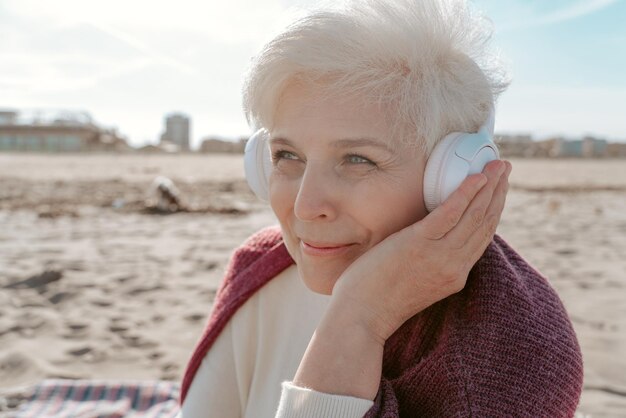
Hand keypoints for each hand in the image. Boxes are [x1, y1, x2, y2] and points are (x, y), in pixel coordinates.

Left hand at [330, 159, 511, 343]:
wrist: (361, 316)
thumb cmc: (378, 296)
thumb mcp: (416, 279)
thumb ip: (429, 259)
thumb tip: (427, 233)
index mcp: (455, 275)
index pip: (482, 238)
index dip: (494, 211)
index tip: (500, 190)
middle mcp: (454, 266)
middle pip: (484, 223)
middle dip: (498, 192)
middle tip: (505, 168)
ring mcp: (440, 256)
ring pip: (474, 215)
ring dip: (489, 186)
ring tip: (498, 164)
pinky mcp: (420, 244)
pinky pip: (450, 213)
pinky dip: (466, 193)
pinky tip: (476, 177)